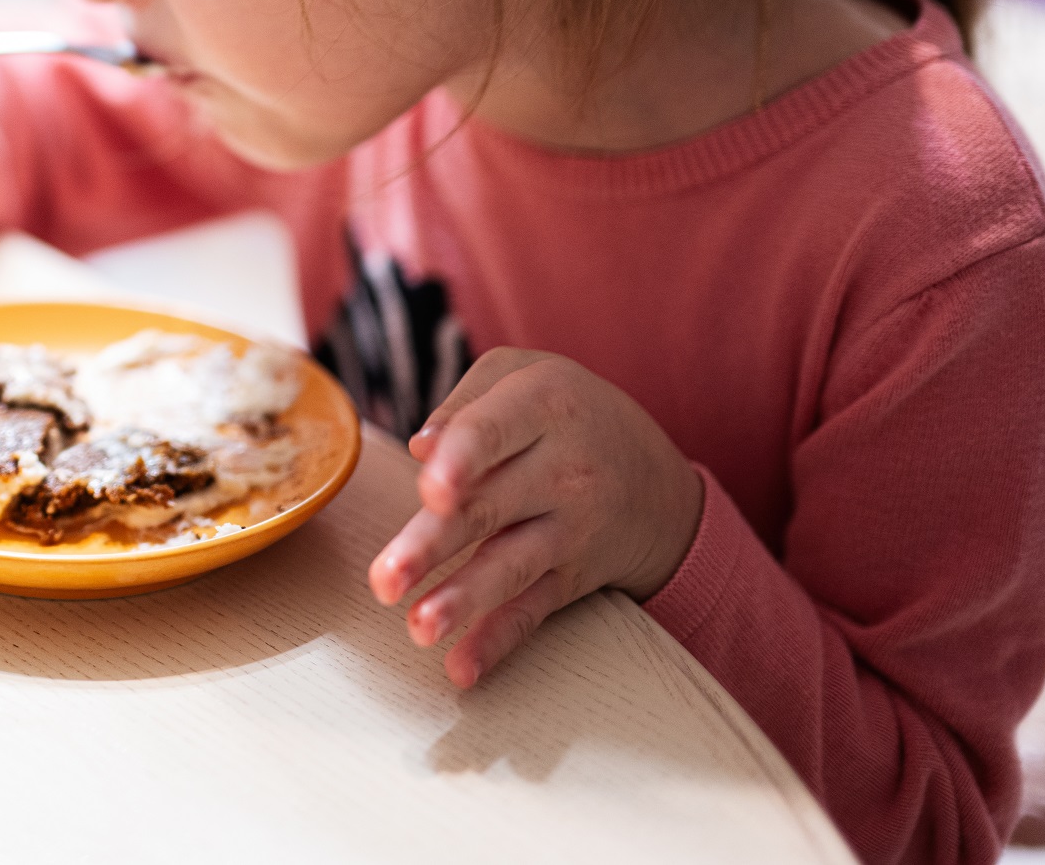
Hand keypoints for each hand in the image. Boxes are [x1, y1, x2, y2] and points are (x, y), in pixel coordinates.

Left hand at [368, 347, 703, 687]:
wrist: (659, 481)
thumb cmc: (566, 413)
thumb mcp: (526, 375)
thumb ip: (465, 401)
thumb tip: (420, 448)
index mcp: (542, 406)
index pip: (493, 432)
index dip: (461, 460)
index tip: (429, 490)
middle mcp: (562, 470)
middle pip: (488, 508)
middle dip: (433, 545)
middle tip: (385, 579)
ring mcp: (570, 530)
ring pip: (511, 566)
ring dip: (463, 601)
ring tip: (419, 627)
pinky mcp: (570, 578)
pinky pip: (532, 611)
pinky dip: (498, 643)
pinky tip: (461, 669)